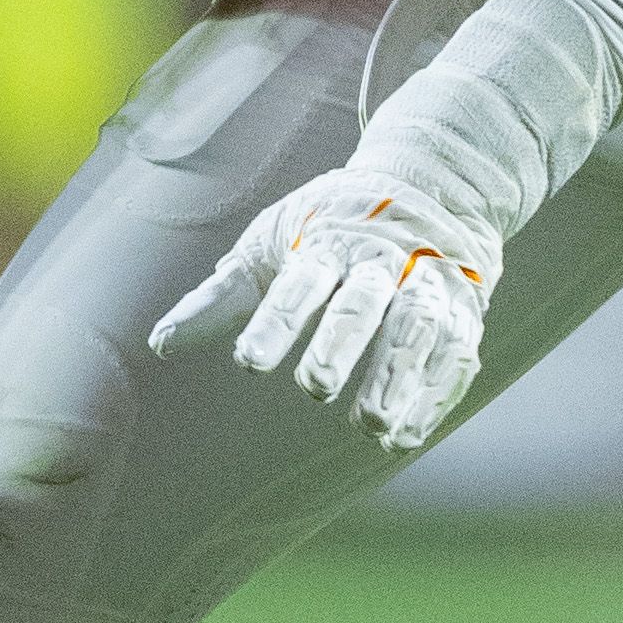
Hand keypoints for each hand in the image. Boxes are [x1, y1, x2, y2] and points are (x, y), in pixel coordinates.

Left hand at [153, 159, 499, 456]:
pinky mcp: (463, 315)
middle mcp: (384, 261)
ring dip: (397, 377)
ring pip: (417, 330)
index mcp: (328, 242)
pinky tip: (403, 436)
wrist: (435, 186)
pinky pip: (453, 357)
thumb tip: (159, 343)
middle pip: (363, 302)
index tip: (248, 361)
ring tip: (372, 424)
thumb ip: (221, 297)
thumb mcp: (272, 243)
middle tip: (316, 385)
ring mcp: (430, 286)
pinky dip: (432, 398)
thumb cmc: (330, 225)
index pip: (299, 283)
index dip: (275, 322)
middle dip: (341, 342)